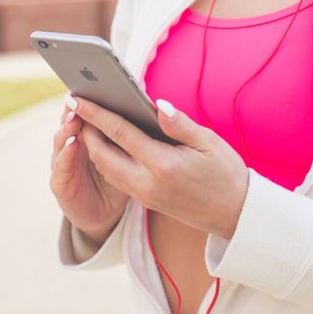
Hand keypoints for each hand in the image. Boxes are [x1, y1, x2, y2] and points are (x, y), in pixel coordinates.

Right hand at [49, 92, 130, 245]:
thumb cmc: (124, 179)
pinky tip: (73, 142)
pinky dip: (65, 154)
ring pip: (62, 140)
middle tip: (82, 92)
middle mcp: (73, 145)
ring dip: (67, 125)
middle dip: (75, 107)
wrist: (105, 214)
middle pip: (70, 121)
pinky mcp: (60, 184)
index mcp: (92, 135)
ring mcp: (64, 164)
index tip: (97, 79)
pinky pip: (60, 167)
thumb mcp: (134, 155)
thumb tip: (153, 106)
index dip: (91, 98)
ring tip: (76, 114)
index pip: (89, 112)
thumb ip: (136, 133)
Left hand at [69, 93, 249, 239]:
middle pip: (101, 155)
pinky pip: (116, 179)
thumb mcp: (209, 143)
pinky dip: (106, 160)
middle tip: (78, 107)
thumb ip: (179, 124)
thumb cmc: (226, 174)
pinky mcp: (146, 201)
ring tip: (89, 122)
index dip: (96, 114)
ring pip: (106, 169)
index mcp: (163, 165)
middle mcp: (147, 183)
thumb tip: (156, 105)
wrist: (235, 215)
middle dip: (86, 130)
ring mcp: (144, 195)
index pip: (120, 134)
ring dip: (93, 147)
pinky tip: (108, 143)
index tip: (78, 98)